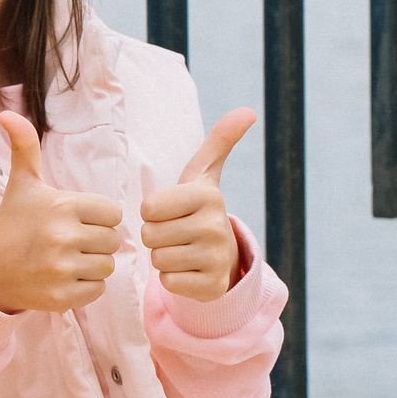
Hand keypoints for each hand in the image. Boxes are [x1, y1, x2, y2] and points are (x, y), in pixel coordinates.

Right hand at [0, 112, 124, 313]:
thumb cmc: (13, 223)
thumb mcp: (22, 183)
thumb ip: (24, 146)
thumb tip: (7, 112)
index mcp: (61, 206)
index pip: (113, 213)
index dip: (97, 218)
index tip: (75, 220)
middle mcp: (62, 238)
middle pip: (113, 241)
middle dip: (96, 241)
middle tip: (69, 241)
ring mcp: (61, 269)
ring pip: (107, 266)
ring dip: (91, 264)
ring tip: (66, 259)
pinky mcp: (62, 297)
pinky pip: (97, 290)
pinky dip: (85, 287)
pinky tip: (62, 277)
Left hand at [141, 109, 255, 303]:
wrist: (223, 256)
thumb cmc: (198, 209)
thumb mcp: (204, 174)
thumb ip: (220, 140)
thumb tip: (248, 110)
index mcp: (207, 197)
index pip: (148, 209)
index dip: (154, 213)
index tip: (173, 212)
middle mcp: (215, 227)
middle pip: (150, 234)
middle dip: (157, 235)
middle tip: (177, 233)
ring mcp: (216, 259)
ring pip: (157, 259)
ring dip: (163, 257)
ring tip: (183, 250)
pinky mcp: (211, 287)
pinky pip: (167, 282)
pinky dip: (173, 279)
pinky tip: (190, 270)